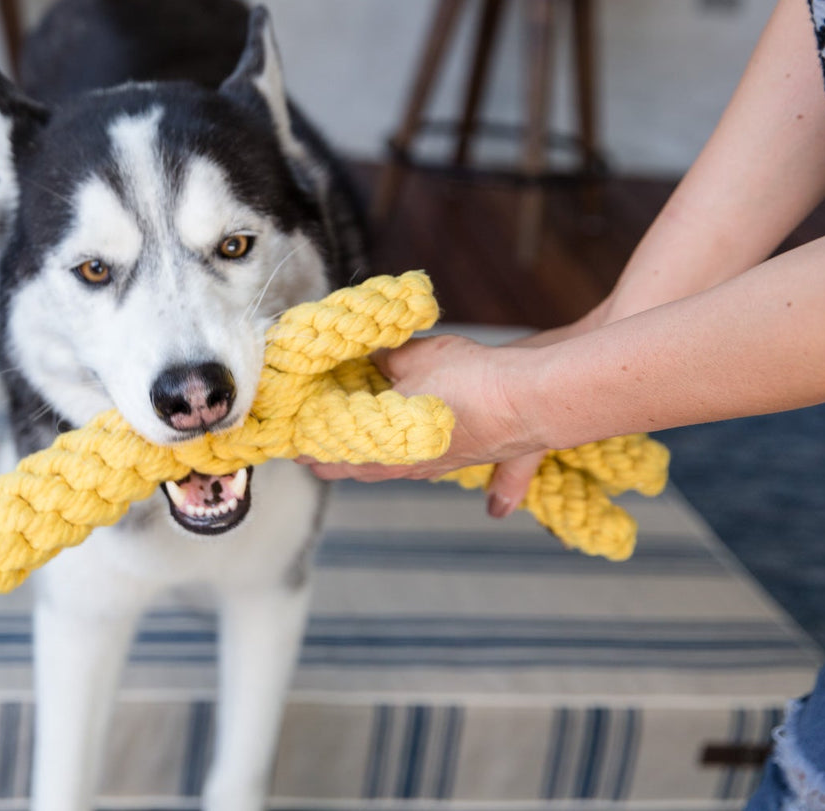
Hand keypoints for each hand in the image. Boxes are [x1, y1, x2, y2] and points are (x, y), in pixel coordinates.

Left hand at [302, 334, 547, 515]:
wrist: (532, 399)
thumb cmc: (473, 381)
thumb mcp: (416, 358)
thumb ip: (385, 359)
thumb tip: (367, 354)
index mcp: (388, 450)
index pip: (335, 458)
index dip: (311, 451)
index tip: (292, 447)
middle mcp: (409, 465)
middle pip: (359, 469)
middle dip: (333, 457)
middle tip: (309, 449)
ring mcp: (436, 465)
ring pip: (388, 467)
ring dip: (366, 456)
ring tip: (346, 444)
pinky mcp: (460, 458)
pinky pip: (417, 460)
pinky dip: (398, 452)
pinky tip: (398, 441)